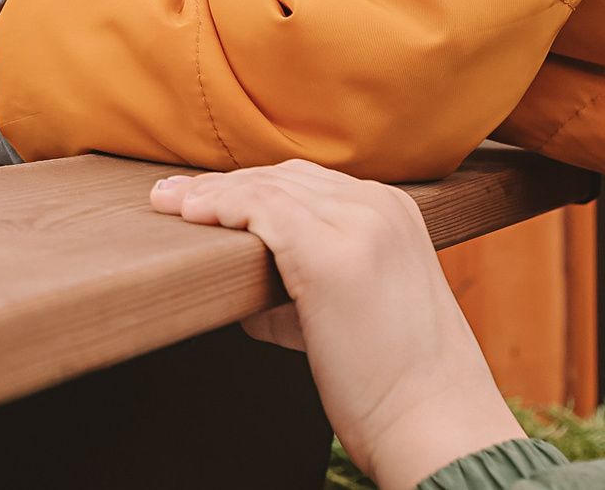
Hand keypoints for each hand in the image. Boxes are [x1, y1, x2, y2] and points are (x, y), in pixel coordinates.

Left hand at [150, 161, 523, 489]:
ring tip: (168, 204)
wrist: (435, 427)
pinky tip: (193, 217)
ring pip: (266, 188)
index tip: (202, 196)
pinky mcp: (332, 257)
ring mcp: (360, 227)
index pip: (305, 182)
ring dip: (211, 194)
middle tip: (172, 195)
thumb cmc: (396, 385)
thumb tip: (246, 296)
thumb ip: (303, 290)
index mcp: (394, 214)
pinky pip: (261, 211)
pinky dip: (221, 208)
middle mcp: (380, 208)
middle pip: (282, 177)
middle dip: (222, 185)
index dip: (247, 186)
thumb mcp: (355, 314)